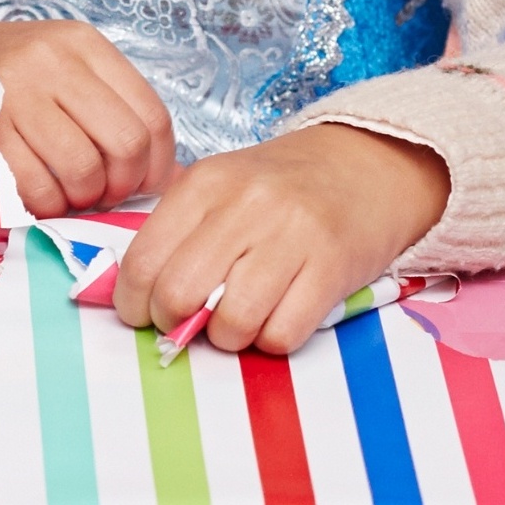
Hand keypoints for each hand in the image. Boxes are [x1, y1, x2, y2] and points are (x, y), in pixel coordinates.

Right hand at [0, 19, 178, 214]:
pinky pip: (36, 186)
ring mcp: (15, 94)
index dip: (156, 165)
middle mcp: (52, 62)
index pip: (151, 115)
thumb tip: (171, 177)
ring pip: (83, 170)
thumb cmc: (2, 74)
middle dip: (121, 185)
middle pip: (125, 144)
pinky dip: (45, 204)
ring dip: (81, 198)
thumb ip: (113, 110)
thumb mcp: (61, 68)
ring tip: (66, 192)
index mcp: (82, 44)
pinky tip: (36, 194)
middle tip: (102, 192)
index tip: (141, 182)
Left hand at [110, 123, 448, 355]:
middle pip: (179, 294)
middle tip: (191, 321)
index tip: (146, 312)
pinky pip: (283, 334)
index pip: (144, 261)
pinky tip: (278, 316)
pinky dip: (273, 340)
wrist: (369, 164)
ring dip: (229, 337)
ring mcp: (292, 234)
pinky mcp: (333, 267)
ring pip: (232, 323)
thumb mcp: (222, 189)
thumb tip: (140, 300)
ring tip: (240, 319)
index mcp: (206, 183)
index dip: (135, 303)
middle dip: (175, 324)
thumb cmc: (283, 187)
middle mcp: (246, 204)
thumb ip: (180, 234)